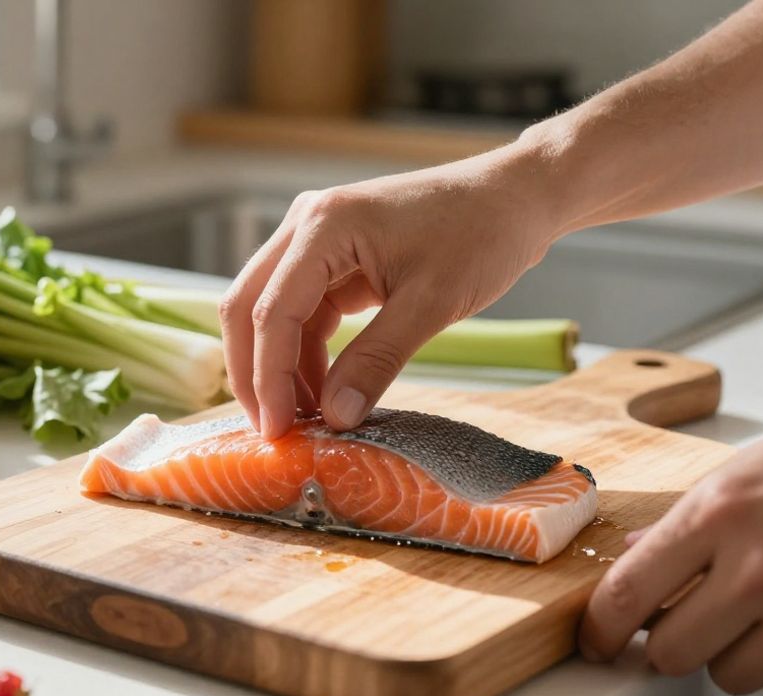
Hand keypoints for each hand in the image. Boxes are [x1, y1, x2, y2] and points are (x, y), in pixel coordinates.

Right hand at [218, 145, 560, 438]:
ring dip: (279, 368)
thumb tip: (336, 418)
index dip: (268, 377)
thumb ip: (377, 360)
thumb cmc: (482, 234)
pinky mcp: (330, 258)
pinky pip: (300, 313)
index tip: (277, 431)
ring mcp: (314, 239)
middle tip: (273, 431)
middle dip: (254, 374)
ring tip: (304, 420)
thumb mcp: (431, 304)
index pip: (271, 312)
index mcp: (323, 226)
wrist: (515, 197)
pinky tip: (322, 393)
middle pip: (247, 307)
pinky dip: (305, 355)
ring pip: (268, 313)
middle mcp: (305, 225)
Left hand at [579, 428, 762, 695]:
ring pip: (733, 676)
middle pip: (674, 651)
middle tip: (687, 620)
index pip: (627, 592)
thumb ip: (679, 523)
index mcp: (718, 516)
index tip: (595, 641)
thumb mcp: (735, 476)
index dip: (599, 629)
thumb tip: (631, 557)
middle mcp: (760, 566)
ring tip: (753, 617)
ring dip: (732, 656)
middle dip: (672, 643)